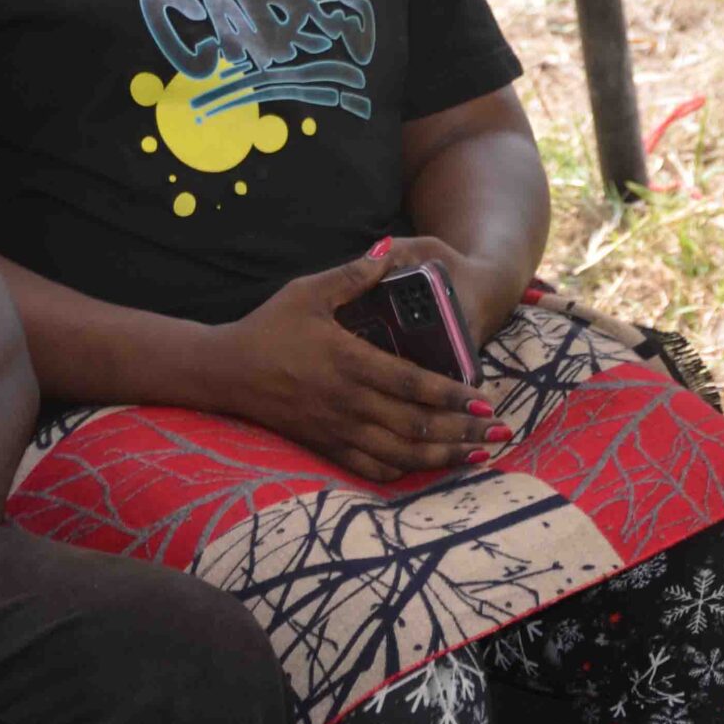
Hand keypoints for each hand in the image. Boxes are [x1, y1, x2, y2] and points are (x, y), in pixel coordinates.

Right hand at [205, 245, 506, 481]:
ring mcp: (336, 429)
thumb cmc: (269, 327)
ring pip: (399, 453)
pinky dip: (403, 471)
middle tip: (498, 432)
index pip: (411, 383)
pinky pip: (370, 468)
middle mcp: (347, 401)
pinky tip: (427, 467)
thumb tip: (388, 251)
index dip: (451, 394)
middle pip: (415, 425)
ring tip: (476, 455)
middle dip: (462, 431)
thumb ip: (353, 275)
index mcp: (348, 361)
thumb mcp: (309, 291)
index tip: (484, 398)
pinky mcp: (324, 446)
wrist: (225, 370)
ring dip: (442, 456)